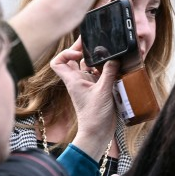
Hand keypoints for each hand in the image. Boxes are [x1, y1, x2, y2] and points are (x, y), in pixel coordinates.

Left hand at [50, 39, 119, 154]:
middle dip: (83, 50)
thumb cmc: (94, 116)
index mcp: (73, 80)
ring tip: (108, 53)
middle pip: (74, 60)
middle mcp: (79, 80)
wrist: (97, 133)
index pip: (59, 62)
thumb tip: (114, 59)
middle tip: (95, 42)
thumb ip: (109, 73)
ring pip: (88, 65)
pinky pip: (100, 73)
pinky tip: (115, 67)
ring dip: (97, 59)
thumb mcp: (103, 92)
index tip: (80, 52)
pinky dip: (106, 68)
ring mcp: (88, 84)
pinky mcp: (98, 89)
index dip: (66, 53)